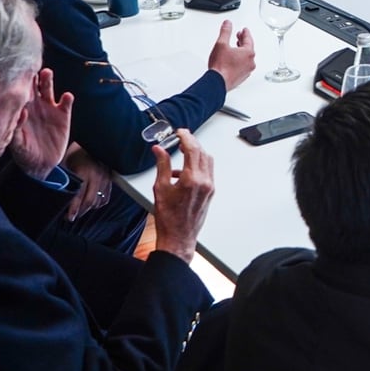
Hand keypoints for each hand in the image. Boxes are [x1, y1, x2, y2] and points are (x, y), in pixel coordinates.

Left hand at [10, 68, 71, 177]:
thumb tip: (20, 112)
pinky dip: (67, 99)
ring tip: (47, 73)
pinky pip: (66, 103)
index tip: (15, 72)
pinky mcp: (63, 115)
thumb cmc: (24, 153)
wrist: (41, 164)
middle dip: (31, 75)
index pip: (18, 91)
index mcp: (20, 109)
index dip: (17, 82)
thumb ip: (16, 127)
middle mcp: (34, 104)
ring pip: (48, 88)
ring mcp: (49, 108)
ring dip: (47, 80)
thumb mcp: (17, 143)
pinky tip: (66, 97)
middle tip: (30, 67)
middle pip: (32, 84)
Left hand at [63, 144, 111, 220]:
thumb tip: (52, 188)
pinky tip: (90, 202)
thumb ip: (61, 175)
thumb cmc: (77, 150)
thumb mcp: (65, 160)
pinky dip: (98, 203)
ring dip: (88, 208)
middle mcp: (97, 177)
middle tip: (71, 216)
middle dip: (80, 212)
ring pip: (98, 201)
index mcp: (85, 172)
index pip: (79, 195)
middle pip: (90, 202)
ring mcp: (105, 178)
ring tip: (79, 210)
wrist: (94, 140)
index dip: (73, 209)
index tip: (68, 217)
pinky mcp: (110, 179)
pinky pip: (106, 197)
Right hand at [150, 130, 214, 261]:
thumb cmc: (169, 218)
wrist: (178, 238)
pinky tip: (182, 171)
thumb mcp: (160, 188)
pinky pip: (206, 172)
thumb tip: (159, 150)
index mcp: (192, 180)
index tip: (180, 132)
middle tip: (181, 138)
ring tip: (182, 151)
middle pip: (202, 153)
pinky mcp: (210, 193)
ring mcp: (209, 188)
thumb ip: (162, 165)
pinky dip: (197, 165)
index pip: (193, 149)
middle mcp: (205, 182)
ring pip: (207, 161)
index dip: (186, 137)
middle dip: (192, 143)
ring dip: (196, 153)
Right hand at [207, 19, 256, 89]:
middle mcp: (250, 62)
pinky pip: (243, 65)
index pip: (249, 39)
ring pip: (246, 57)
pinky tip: (233, 59)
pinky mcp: (242, 77)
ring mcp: (247, 70)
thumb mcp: (221, 44)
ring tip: (235, 47)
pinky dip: (239, 60)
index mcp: (248, 53)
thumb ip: (226, 32)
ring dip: (241, 51)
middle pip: (249, 48)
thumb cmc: (220, 66)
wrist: (217, 82)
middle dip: (243, 41)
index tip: (244, 30)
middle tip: (239, 36)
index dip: (246, 33)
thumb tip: (228, 23)